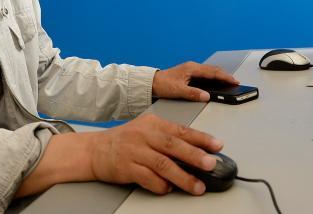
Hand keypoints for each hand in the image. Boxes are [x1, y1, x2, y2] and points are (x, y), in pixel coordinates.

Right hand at [89, 112, 223, 194]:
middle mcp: (144, 135)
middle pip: (173, 145)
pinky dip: (160, 185)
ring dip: (183, 177)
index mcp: (153, 123)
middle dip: (195, 156)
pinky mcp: (126, 167)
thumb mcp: (147, 130)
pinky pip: (148, 178)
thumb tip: (196, 151)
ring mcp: (134, 151)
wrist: (95, 150)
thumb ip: (168, 138)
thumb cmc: (125, 140)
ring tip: (197, 186)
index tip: (217, 145)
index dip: (201, 138)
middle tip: (211, 164)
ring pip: (163, 164)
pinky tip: (168, 189)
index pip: (181, 130)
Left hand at [151, 61, 238, 101]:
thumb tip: (207, 96)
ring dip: (219, 76)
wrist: (151, 82)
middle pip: (213, 70)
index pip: (212, 72)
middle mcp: (192, 67)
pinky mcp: (189, 74)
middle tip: (235, 82)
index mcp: (192, 69)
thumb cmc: (163, 84)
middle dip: (225, 75)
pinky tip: (216, 83)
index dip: (224, 77)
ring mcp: (191, 70)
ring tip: (229, 82)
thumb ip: (192, 93)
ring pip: (209, 71)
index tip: (234, 81)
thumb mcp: (177, 90)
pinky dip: (213, 77)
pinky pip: (205, 74)